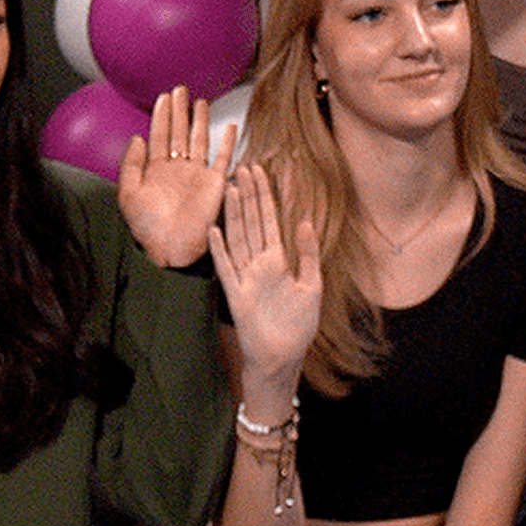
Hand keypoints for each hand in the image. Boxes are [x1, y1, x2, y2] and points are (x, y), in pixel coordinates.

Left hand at [118, 86, 236, 266]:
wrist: (171, 250)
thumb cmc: (147, 229)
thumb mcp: (128, 195)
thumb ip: (130, 165)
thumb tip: (136, 137)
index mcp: (156, 171)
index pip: (159, 135)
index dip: (161, 116)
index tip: (163, 97)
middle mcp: (177, 169)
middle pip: (178, 132)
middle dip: (179, 111)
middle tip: (180, 89)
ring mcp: (197, 175)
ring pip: (199, 140)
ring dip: (199, 121)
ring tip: (199, 101)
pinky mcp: (214, 184)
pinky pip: (222, 158)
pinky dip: (227, 142)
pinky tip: (230, 126)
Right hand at [212, 163, 321, 384]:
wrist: (282, 358)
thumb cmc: (298, 326)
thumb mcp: (312, 287)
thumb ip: (308, 255)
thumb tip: (305, 222)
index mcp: (277, 261)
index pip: (269, 221)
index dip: (265, 196)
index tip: (260, 171)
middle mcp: (258, 265)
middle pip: (251, 223)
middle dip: (248, 196)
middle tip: (243, 167)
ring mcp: (245, 278)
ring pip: (238, 239)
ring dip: (234, 214)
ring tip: (230, 189)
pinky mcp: (237, 295)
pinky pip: (226, 269)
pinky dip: (220, 250)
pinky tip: (213, 230)